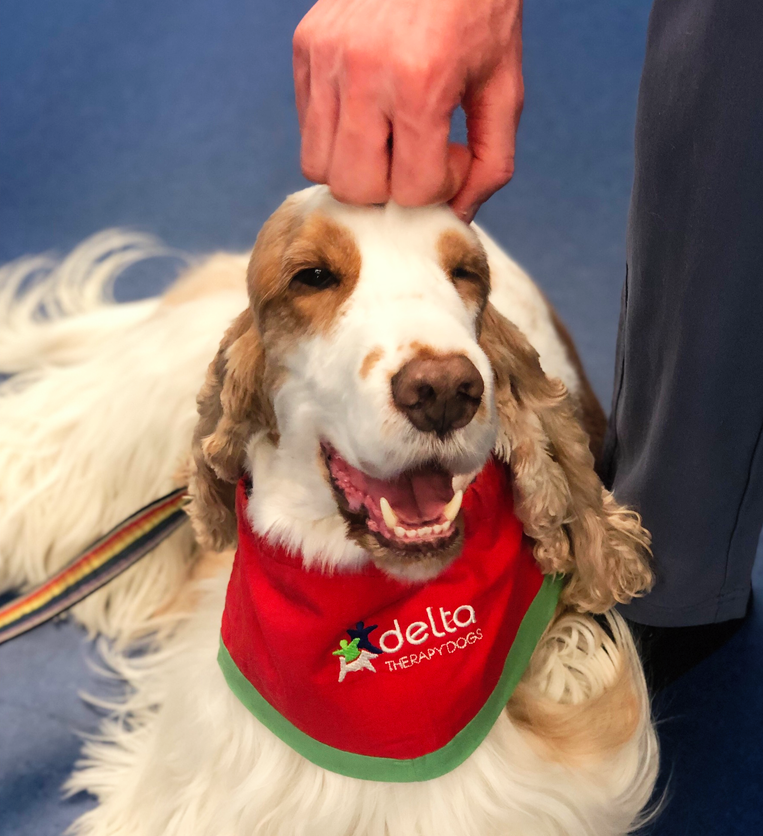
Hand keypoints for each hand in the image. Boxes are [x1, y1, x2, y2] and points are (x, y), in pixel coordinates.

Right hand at [293, 0, 522, 221]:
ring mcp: (327, 58)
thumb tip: (458, 215)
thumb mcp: (504, 85)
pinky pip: (307, 126)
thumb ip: (492, 161)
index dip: (436, 189)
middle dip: (389, 188)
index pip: (410, 190)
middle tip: (415, 153)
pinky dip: (336, 134)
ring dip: (356, 167)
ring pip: (318, 166)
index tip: (452, 154)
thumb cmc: (479, 8)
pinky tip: (370, 108)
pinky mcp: (305, 46)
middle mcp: (363, 71)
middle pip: (354, 188)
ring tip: (389, 135)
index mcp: (420, 82)